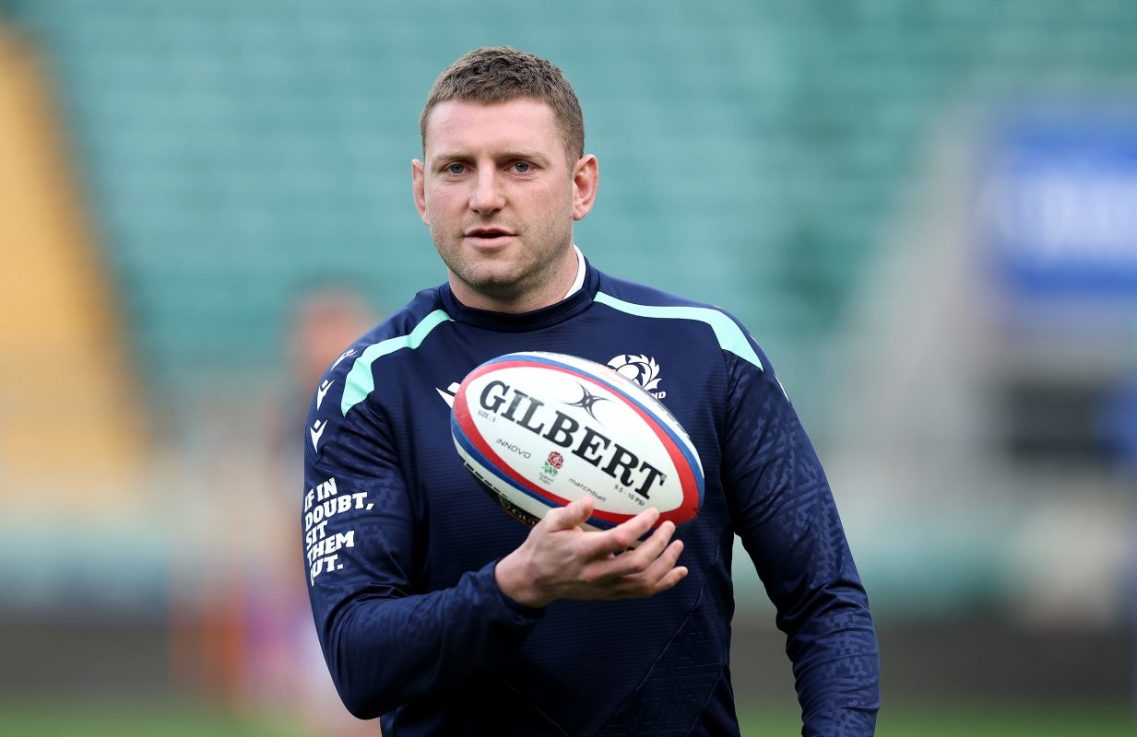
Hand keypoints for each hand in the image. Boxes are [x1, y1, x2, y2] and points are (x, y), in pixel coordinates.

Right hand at [494, 497, 686, 607]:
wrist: (534, 580)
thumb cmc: (542, 547)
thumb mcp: (549, 523)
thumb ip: (571, 512)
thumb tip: (590, 500)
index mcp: (583, 552)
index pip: (619, 540)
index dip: (640, 526)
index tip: (653, 512)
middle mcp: (597, 573)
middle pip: (638, 563)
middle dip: (659, 544)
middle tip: (669, 526)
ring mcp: (605, 587)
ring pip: (644, 582)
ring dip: (666, 564)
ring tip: (678, 545)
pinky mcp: (610, 594)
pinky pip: (642, 592)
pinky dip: (664, 583)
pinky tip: (678, 572)